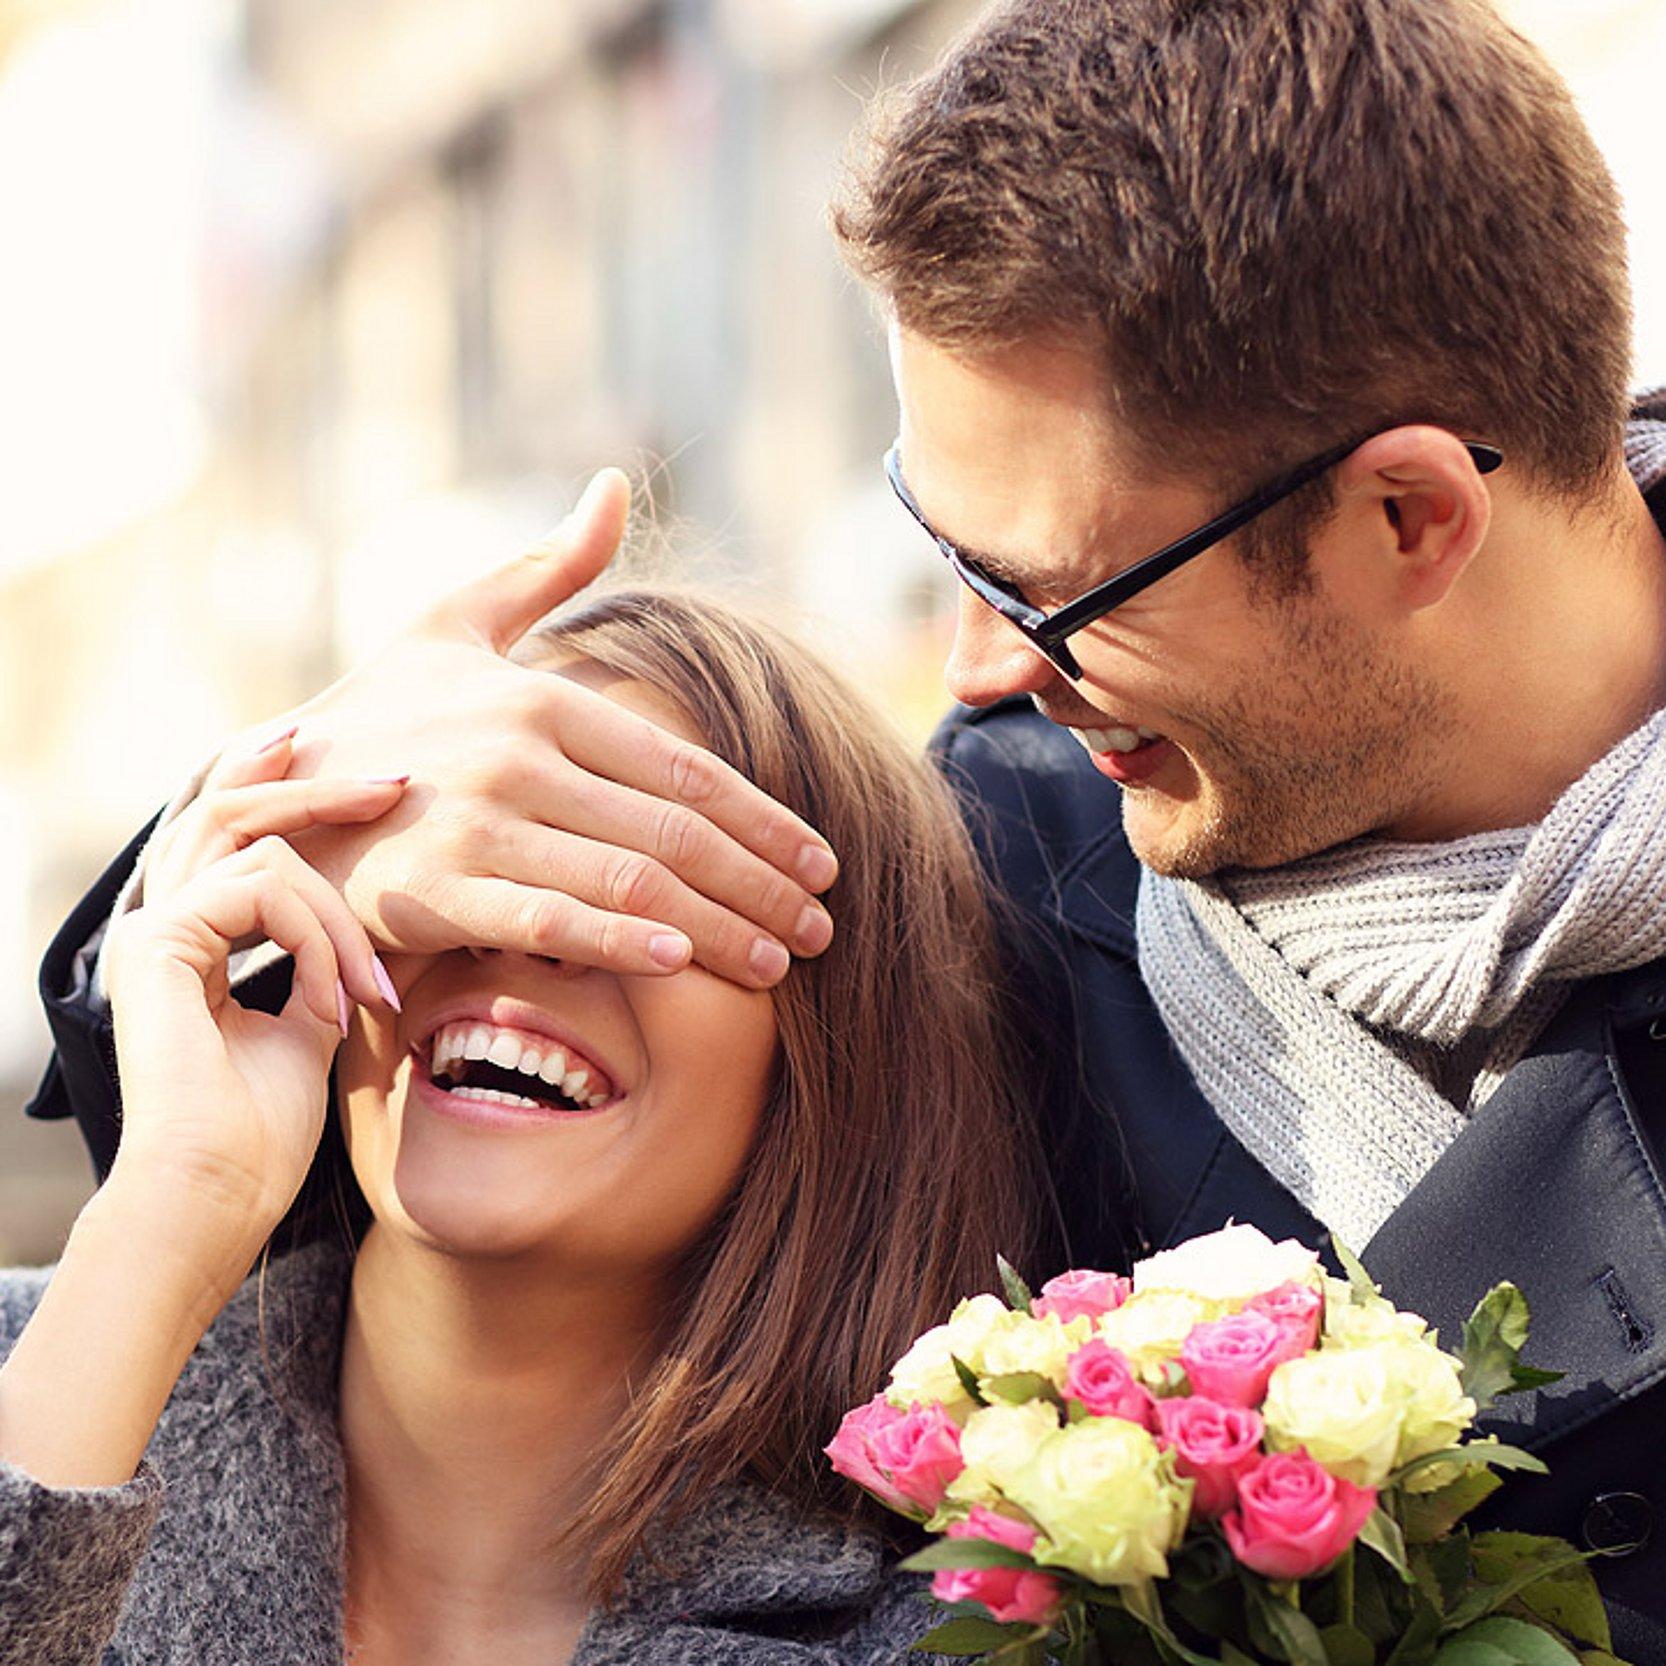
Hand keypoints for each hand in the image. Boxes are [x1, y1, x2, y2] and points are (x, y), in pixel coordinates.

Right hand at [104, 794, 402, 1245]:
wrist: (221, 1192)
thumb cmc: (266, 1131)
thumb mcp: (314, 1022)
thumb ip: (323, 961)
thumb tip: (368, 916)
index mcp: (193, 942)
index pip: (238, 840)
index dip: (298, 803)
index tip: (374, 790)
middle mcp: (163, 925)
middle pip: (231, 812)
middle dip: (315, 789)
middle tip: (393, 782)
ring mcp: (153, 930)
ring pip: (262, 847)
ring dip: (340, 915)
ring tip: (369, 987)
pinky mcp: (158, 942)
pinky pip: (261, 890)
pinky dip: (317, 938)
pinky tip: (335, 1001)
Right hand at [233, 470, 837, 988]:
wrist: (262, 788)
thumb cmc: (378, 710)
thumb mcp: (454, 622)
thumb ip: (547, 568)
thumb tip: (615, 484)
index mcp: (538, 696)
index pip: (683, 766)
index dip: (764, 819)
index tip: (822, 860)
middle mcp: (515, 754)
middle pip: (674, 829)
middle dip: (761, 885)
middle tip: (822, 928)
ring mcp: (473, 820)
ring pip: (627, 879)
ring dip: (717, 925)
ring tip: (779, 963)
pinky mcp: (431, 888)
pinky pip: (547, 920)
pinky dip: (618, 942)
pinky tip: (680, 962)